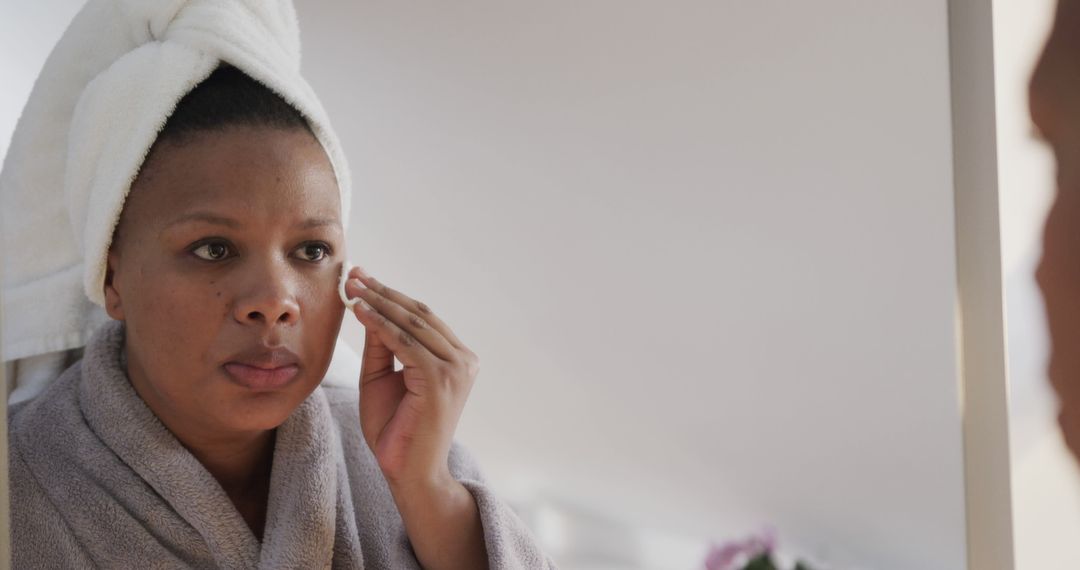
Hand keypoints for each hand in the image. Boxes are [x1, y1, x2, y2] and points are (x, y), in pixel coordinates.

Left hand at [342, 266, 479, 487]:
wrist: (409, 474)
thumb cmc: (396, 431)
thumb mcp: (381, 378)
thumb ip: (380, 346)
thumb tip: (368, 307)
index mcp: (456, 359)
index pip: (421, 318)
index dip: (390, 295)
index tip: (362, 278)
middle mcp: (463, 360)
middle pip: (418, 314)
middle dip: (382, 292)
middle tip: (354, 274)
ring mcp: (456, 369)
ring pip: (412, 324)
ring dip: (379, 302)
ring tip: (352, 287)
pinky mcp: (440, 380)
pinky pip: (404, 343)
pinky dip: (380, 324)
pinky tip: (359, 311)